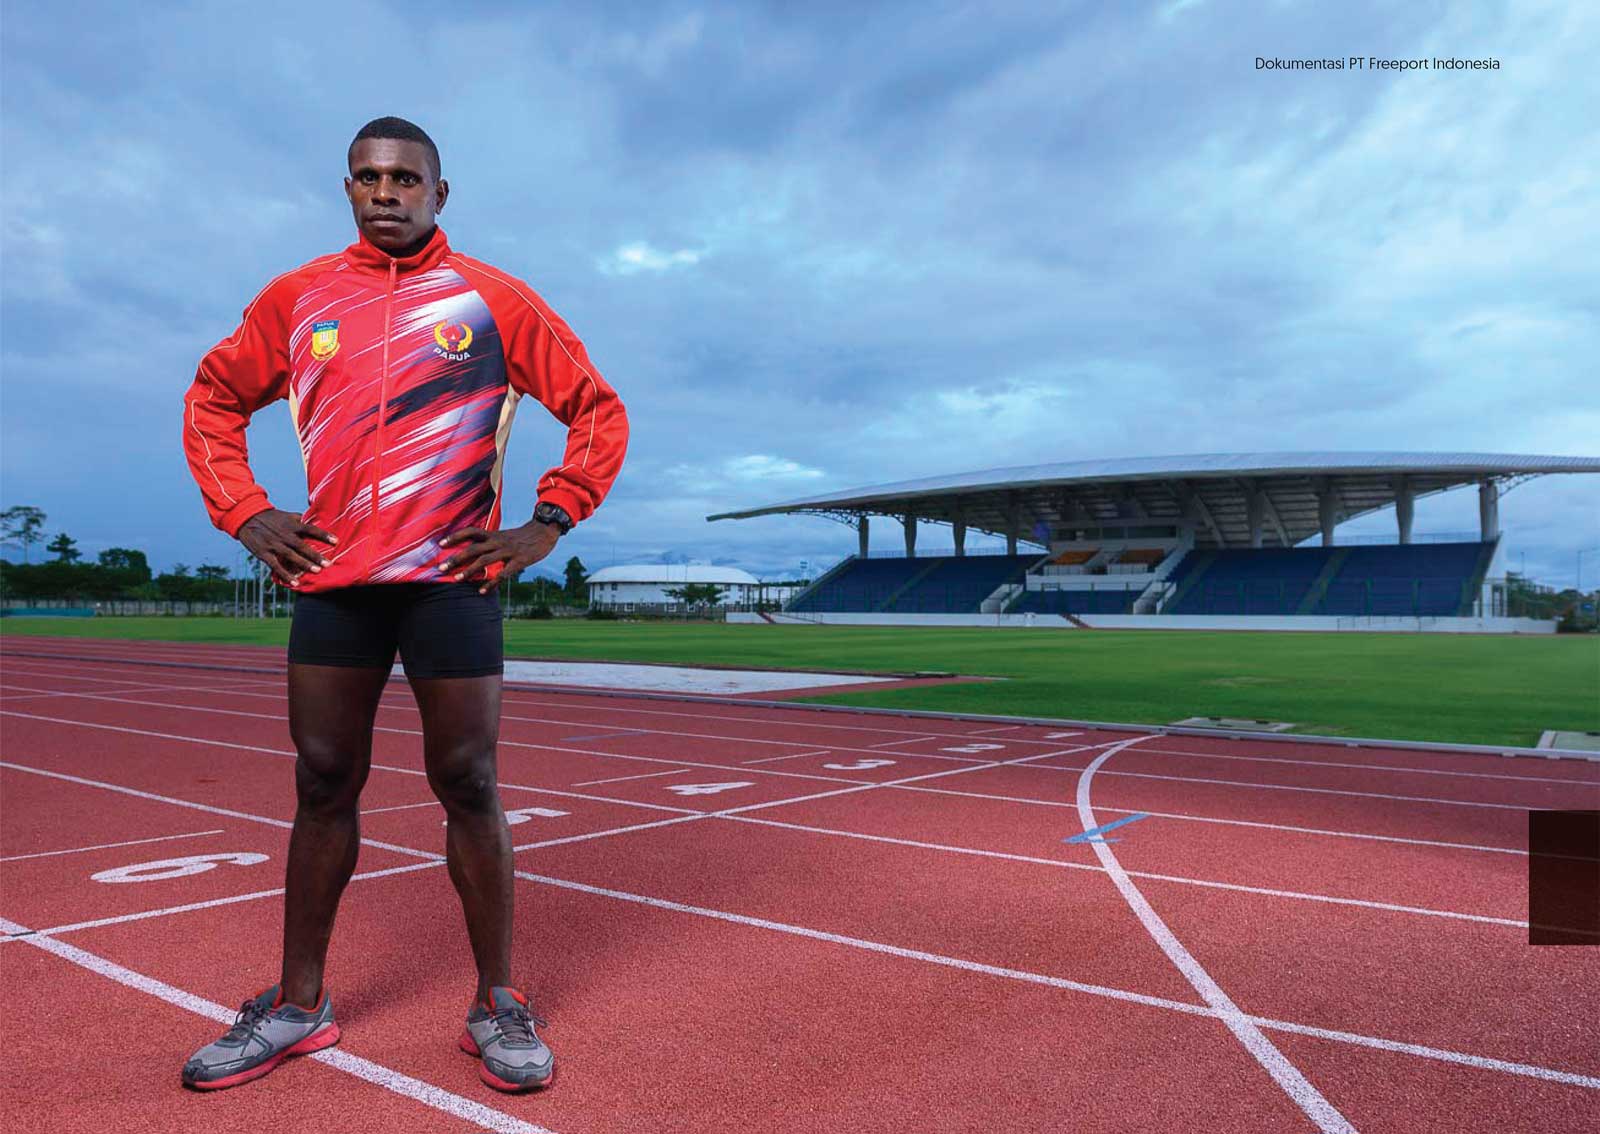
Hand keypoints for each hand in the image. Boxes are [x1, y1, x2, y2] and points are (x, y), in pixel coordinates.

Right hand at [237, 510, 336, 586]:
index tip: (336, 541)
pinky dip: (286, 574)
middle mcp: (284, 535)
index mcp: (292, 525)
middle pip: (302, 546)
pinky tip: (296, 582)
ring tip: (317, 571)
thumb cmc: (271, 517)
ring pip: (291, 556)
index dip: (323, 535)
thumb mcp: (286, 515)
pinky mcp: (264, 553)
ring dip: (304, 564)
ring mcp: (274, 544)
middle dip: (315, 555)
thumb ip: (301, 519)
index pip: (311, 529)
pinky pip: (276, 566)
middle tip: (328, 564)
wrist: (247, 517)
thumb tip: (315, 518)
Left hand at [437, 521, 558, 593]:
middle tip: (441, 567)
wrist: (545, 532)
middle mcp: (498, 541)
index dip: (455, 536)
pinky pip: (503, 574)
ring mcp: (509, 551)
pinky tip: (482, 592)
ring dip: (469, 570)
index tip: (441, 544)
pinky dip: (491, 583)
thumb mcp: (504, 535)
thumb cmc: (522, 537)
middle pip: (473, 548)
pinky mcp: (519, 561)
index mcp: (494, 534)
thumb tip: (472, 552)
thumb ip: (490, 542)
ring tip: (457, 579)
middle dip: (456, 558)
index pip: (471, 531)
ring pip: (485, 560)